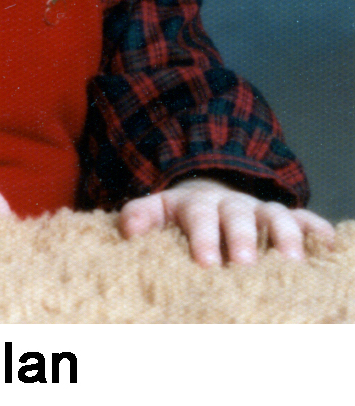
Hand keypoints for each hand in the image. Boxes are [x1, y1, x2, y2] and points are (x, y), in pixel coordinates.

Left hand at [118, 178, 334, 266]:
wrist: (209, 193)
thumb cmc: (181, 215)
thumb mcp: (157, 209)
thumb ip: (140, 215)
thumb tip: (129, 229)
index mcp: (196, 204)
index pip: (198, 217)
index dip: (202, 238)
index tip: (206, 262)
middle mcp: (229, 204)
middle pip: (237, 217)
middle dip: (243, 240)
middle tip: (246, 264)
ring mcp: (258, 210)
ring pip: (274, 217)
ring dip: (284, 237)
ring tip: (292, 263)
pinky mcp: (282, 216)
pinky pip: (303, 217)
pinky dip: (316, 228)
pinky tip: (327, 244)